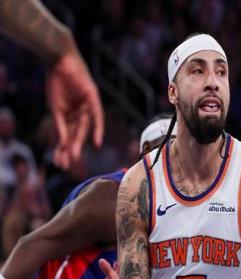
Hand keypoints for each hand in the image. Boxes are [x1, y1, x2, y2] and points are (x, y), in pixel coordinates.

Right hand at [46, 48, 102, 168]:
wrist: (59, 61)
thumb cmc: (55, 82)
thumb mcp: (55, 108)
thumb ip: (59, 126)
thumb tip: (61, 144)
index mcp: (70, 114)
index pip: (68, 134)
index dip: (63, 148)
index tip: (60, 161)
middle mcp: (80, 113)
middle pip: (76, 135)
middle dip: (70, 149)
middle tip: (65, 165)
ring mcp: (87, 107)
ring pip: (83, 129)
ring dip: (78, 143)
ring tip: (73, 157)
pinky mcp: (93, 100)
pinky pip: (96, 117)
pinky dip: (97, 129)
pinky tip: (96, 143)